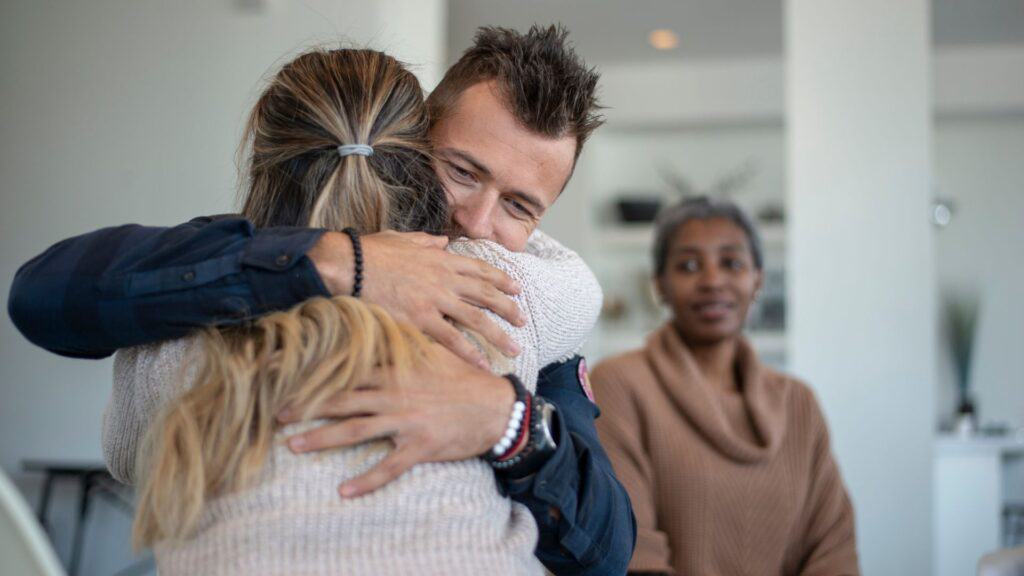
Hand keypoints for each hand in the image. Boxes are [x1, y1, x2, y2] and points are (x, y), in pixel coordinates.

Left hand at [279, 342, 516, 496]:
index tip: (287, 369)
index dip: (317, 368)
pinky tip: (344, 491)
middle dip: (307, 405)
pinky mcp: (419, 446)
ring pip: (356, 431)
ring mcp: (405, 421)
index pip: (348, 367)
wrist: (495, 407)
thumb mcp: (434, 352)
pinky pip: (388, 467)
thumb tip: (382, 320)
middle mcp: (394, 394)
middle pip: (343, 399)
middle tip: (276, 413)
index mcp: (395, 370)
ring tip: (293, 446)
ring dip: (323, 439)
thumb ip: (405, 340)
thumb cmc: (463, 378)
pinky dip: (366, 480)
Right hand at [308, 230, 523, 367]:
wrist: (350, 265)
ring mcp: (435, 300)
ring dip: (499, 334)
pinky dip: (470, 353)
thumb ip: (426, 241)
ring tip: (514, 347)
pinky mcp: (421, 319)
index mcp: (441, 259)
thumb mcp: (403, 239)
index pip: (479, 270)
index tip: (516, 288)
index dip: (501, 279)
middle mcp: (445, 279)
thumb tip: (441, 241)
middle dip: (508, 308)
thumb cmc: (371, 251)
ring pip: (477, 318)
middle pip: (486, 294)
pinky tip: (483, 364)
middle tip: (523, 320)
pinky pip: (452, 339)